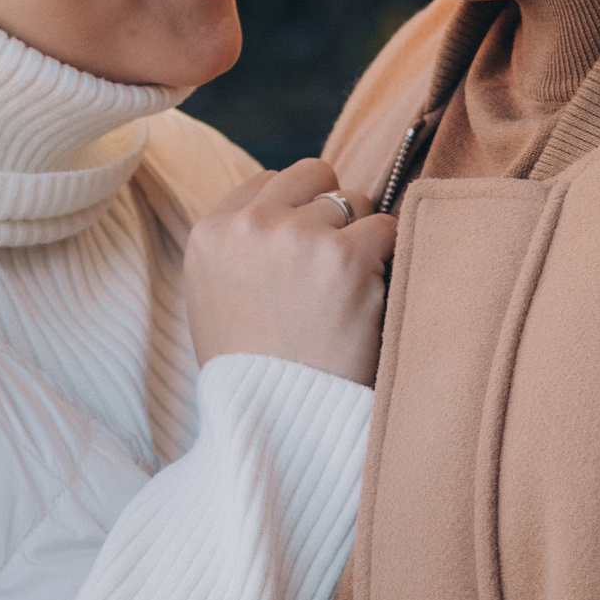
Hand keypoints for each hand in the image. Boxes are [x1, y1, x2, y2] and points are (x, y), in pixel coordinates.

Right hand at [184, 159, 395, 385]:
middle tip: (331, 267)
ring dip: (360, 238)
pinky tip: (369, 301)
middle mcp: (250, 227)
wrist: (280, 425)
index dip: (294, 211)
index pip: (269, 180)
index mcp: (210, 234)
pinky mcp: (348, 259)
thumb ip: (240, 247)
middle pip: (314, 174)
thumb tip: (290, 206)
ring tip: (344, 294)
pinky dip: (389, 260)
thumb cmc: (253, 372)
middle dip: (330, 210)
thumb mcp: (216, 298)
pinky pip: (388, 229)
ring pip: (355, 200)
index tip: (300, 256)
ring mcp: (299, 239)